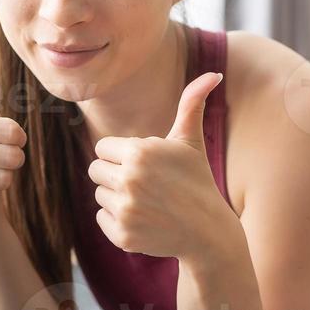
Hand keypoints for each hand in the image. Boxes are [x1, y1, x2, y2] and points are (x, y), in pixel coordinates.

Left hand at [87, 71, 229, 258]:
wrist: (207, 231)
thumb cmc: (197, 179)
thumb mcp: (190, 140)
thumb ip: (192, 103)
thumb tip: (214, 74)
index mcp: (139, 152)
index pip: (102, 149)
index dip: (122, 155)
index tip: (144, 165)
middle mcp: (129, 180)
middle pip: (96, 171)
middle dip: (116, 175)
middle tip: (145, 184)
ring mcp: (125, 210)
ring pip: (99, 195)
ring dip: (117, 198)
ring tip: (147, 202)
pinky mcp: (122, 236)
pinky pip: (101, 219)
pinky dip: (118, 221)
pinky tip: (144, 220)